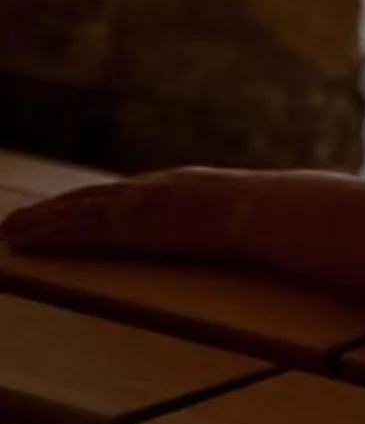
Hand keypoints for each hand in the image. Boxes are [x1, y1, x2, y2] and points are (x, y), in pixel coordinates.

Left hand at [2, 169, 263, 259]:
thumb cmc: (279, 217)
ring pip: (76, 210)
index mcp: (184, 184)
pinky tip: (23, 240)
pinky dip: (47, 233)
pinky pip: (77, 229)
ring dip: (40, 221)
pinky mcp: (130, 225)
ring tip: (11, 230)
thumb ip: (245, 216)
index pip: (129, 192)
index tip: (73, 207)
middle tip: (22, 219)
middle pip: (94, 197)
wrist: (271, 211)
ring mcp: (141, 204)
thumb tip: (265, 228)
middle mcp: (155, 188)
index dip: (95, 200)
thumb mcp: (260, 211)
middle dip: (57, 209)